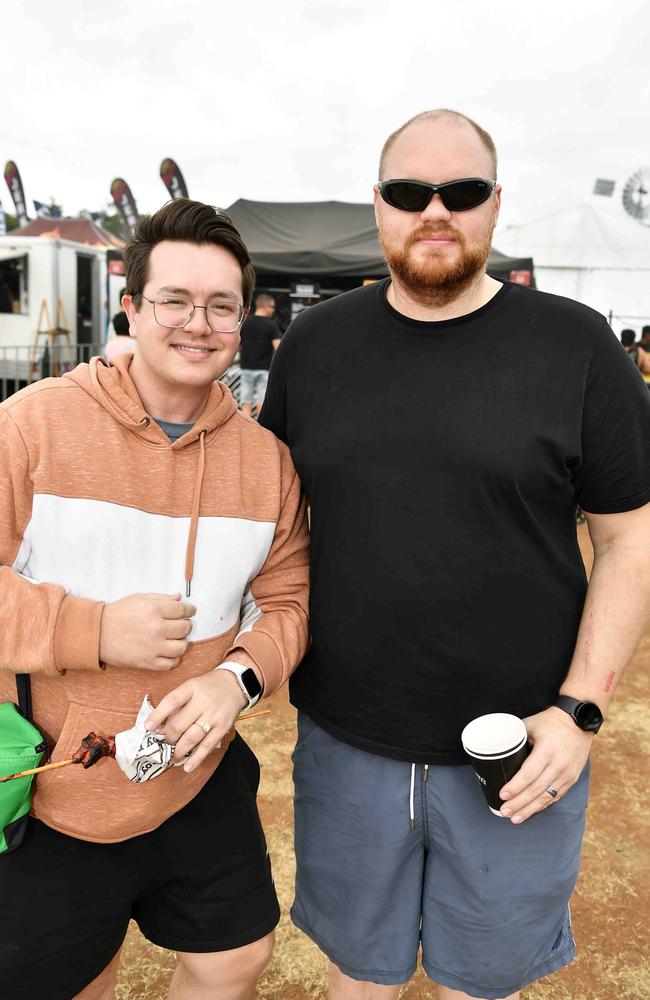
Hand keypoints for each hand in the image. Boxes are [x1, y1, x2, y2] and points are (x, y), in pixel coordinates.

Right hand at [99, 593, 195, 670]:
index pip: (183, 610)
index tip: (190, 611)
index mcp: (154, 610)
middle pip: (185, 628)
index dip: (190, 610)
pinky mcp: (147, 662)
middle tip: (182, 625)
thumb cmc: (118, 614)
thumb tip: (179, 598)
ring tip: (176, 639)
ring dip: (182, 642)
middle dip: (186, 625)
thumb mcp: (138, 599)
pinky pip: (171, 663)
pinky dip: (174, 658)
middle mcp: (156, 629)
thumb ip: (161, 598)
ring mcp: (153, 647)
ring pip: (182, 647)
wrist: (98, 633)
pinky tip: (169, 652)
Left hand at [144, 670, 247, 771]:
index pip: (172, 701)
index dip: (158, 715)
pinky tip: (187, 767)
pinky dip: (197, 758)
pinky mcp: (223, 727)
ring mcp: (214, 715)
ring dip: (178, 750)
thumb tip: (160, 727)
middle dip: (168, 738)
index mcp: (192, 687)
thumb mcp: (191, 686)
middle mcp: (203, 701)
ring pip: (192, 737)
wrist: (235, 683)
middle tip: (162, 746)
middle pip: (180, 723)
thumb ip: (177, 703)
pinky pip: (208, 745)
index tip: (148, 727)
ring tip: (170, 758)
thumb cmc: (208, 686)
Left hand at [498, 707, 593, 822]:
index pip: (529, 774)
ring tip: (515, 817)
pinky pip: (556, 796)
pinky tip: (531, 811)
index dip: (515, 787)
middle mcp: (559, 765)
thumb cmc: (552, 722)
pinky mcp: (572, 779)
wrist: (580, 722)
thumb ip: (516, 736)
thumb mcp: (531, 724)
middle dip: (518, 803)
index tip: (502, 794)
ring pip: (546, 797)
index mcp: (547, 751)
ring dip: (529, 809)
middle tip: (504, 811)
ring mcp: (567, 774)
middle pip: (536, 790)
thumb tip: (497, 745)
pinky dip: (542, 805)